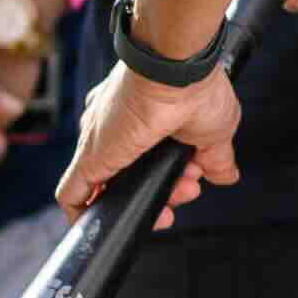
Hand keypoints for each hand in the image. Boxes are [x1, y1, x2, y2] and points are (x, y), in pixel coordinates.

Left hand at [59, 51, 247, 219]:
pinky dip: (83, 213)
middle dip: (166, 190)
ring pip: (110, 186)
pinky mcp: (90, 156)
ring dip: (141, 201)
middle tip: (187, 189)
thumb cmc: (195, 88)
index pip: (149, 159)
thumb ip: (216, 158)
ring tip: (174, 197)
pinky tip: (100, 225)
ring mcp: (100, 142)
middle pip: (132, 174)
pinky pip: (73, 193)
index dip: (173, 178)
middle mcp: (117, 128)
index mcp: (144, 117)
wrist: (176, 72)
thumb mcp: (216, 132)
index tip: (193, 181)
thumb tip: (225, 174)